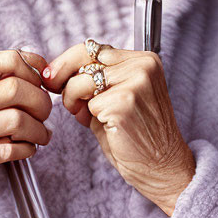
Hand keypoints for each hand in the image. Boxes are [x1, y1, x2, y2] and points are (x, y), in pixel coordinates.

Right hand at [0, 49, 52, 209]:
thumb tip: (31, 62)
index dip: (26, 64)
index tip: (39, 77)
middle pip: (12, 89)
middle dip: (39, 98)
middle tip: (45, 108)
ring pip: (15, 120)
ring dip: (38, 127)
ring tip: (42, 132)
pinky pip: (7, 151)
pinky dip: (26, 148)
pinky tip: (29, 147)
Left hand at [42, 43, 194, 214]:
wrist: (165, 168)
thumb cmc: (140, 137)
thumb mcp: (118, 98)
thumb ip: (94, 82)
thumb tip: (56, 74)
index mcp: (144, 60)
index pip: (94, 48)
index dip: (68, 61)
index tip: (52, 73)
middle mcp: (142, 66)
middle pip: (84, 57)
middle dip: (62, 73)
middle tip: (52, 86)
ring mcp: (135, 83)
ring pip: (82, 80)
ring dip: (73, 98)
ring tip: (84, 114)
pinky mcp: (124, 103)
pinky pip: (89, 104)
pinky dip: (88, 116)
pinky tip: (104, 126)